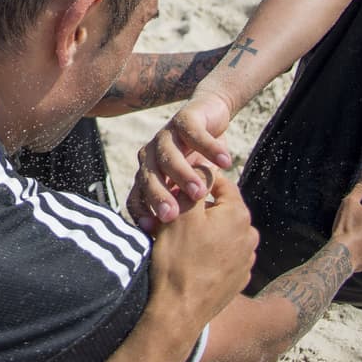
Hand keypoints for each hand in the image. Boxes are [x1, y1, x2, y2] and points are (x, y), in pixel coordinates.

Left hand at [128, 90, 232, 225]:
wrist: (208, 116)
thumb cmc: (197, 160)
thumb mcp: (189, 186)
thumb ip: (184, 206)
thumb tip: (186, 246)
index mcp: (148, 176)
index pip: (137, 198)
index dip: (142, 213)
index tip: (153, 231)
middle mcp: (151, 156)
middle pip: (149, 178)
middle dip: (160, 197)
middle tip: (172, 215)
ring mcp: (165, 136)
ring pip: (169, 157)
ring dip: (184, 175)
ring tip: (200, 192)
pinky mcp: (184, 119)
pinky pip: (195, 134)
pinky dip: (210, 147)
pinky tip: (225, 162)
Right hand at [147, 173, 257, 326]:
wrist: (179, 311)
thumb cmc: (178, 258)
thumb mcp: (181, 212)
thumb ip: (195, 184)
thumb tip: (204, 164)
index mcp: (238, 214)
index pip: (220, 184)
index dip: (197, 183)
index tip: (178, 189)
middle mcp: (249, 235)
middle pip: (221, 210)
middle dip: (200, 211)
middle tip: (174, 219)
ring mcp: (246, 260)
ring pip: (222, 234)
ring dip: (205, 233)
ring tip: (180, 242)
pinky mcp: (238, 279)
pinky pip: (223, 257)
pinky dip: (210, 254)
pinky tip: (191, 262)